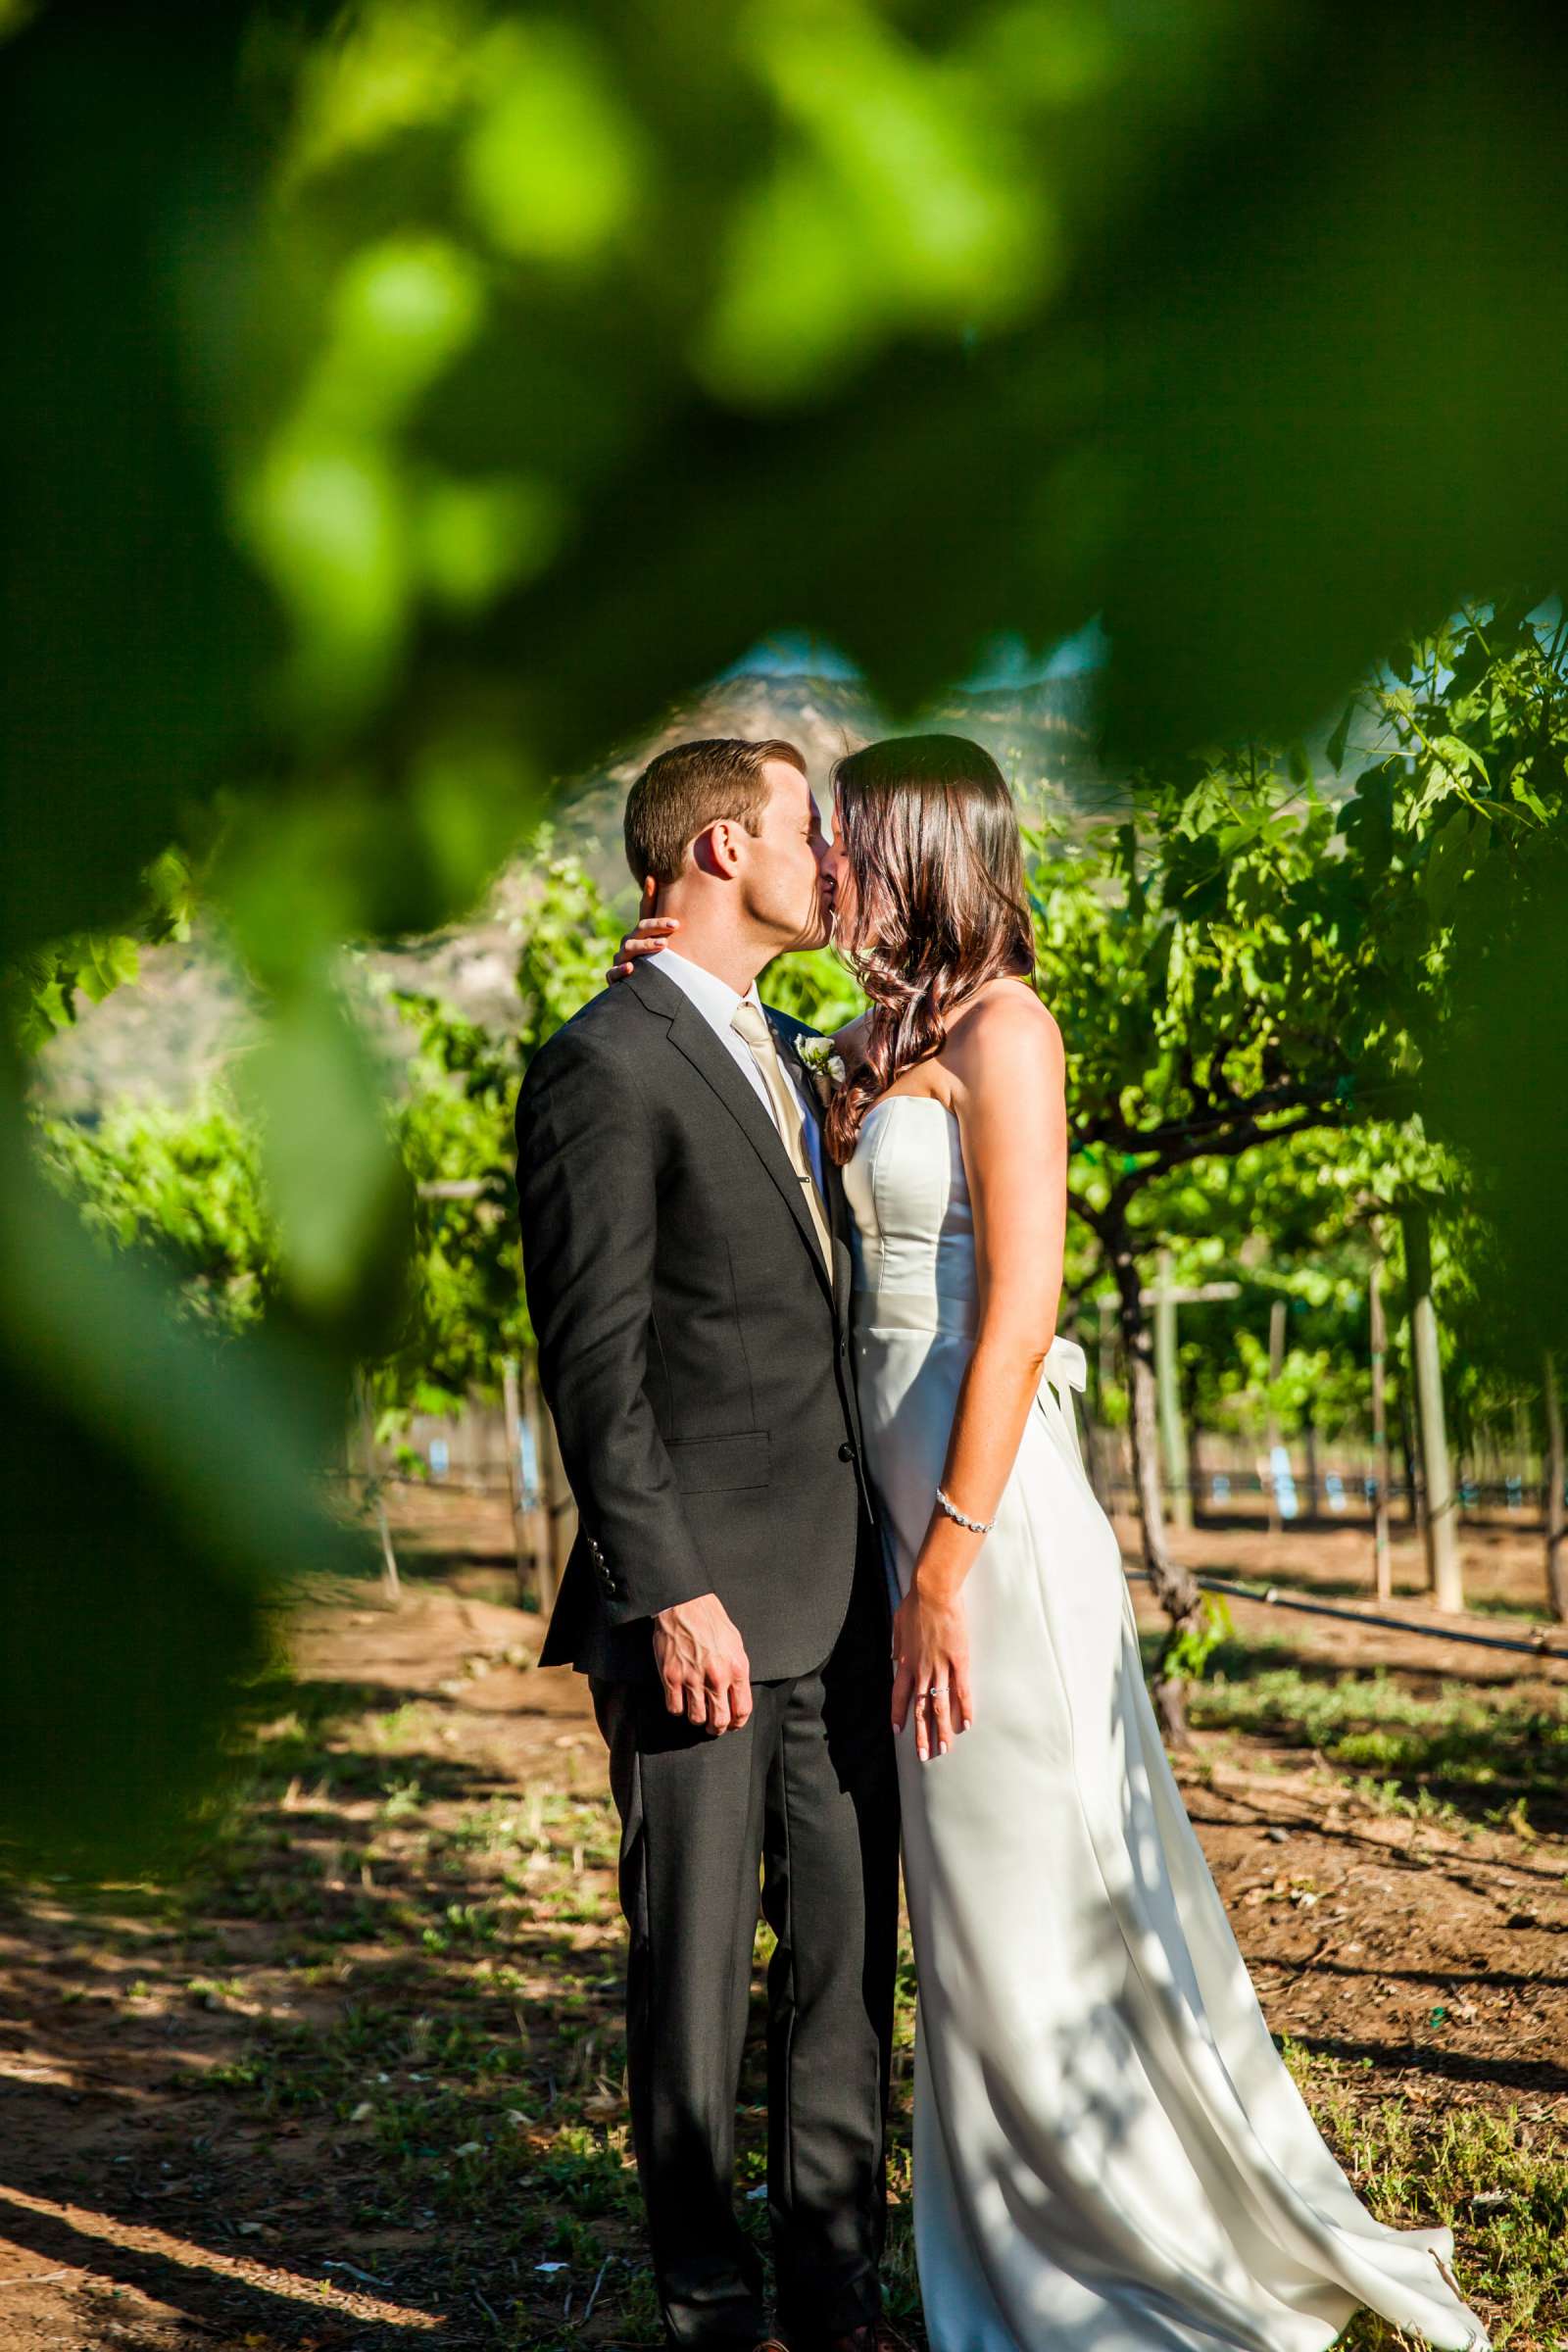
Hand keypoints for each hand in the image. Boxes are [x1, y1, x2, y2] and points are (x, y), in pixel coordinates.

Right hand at [607, 876, 680, 981]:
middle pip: (640, 929)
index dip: (652, 899)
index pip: (646, 914)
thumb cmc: (648, 961)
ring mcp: (620, 958)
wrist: (635, 988)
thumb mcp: (656, 940)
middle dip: (658, 925)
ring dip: (646, 946)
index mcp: (639, 933)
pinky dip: (621, 970)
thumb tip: (654, 879)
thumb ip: (656, 916)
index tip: (658, 887)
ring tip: (663, 946)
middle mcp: (628, 943)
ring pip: (630, 948)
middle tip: (675, 925)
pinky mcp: (614, 976)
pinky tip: (631, 968)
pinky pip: (614, 972)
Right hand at [653, 1592, 752, 1734]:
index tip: (732, 1724)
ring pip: (696, 1719)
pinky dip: (677, 1709)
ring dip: (697, 1719)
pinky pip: (674, 1708)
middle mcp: (716, 1678)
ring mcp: (692, 1679)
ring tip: (696, 1712)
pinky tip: (680, 1700)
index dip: (737, 1723)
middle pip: (719, 1721)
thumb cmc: (711, 1622)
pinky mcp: (671, 1677)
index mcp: (736, 1669)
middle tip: (713, 1726)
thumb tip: (737, 1694)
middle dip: (717, 1728)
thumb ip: (737, 1671)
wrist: (685, 1605)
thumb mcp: (736, 1645)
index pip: (741, 1710)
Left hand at [891, 1578, 972, 1761]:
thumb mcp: (897, 1625)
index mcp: (905, 1662)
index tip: (898, 1731)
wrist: (933, 1593)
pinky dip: (964, 1709)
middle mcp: (921, 1670)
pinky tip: (966, 1724)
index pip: (899, 1696)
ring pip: (940, 1706)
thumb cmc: (915, 1604)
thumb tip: (893, 1657)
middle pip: (920, 1708)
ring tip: (944, 1750)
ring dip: (941, 1730)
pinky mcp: (959, 1661)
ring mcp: (941, 1667)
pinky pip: (961, 1690)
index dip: (899, 1714)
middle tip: (923, 1755)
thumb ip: (896, 1644)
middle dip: (921, 1734)